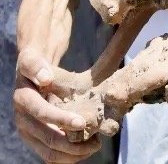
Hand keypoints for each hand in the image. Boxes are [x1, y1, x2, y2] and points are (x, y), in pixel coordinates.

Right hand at [13, 48, 99, 162]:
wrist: (32, 76)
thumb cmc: (36, 66)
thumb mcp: (33, 60)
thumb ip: (36, 65)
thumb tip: (45, 78)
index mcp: (23, 100)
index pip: (42, 113)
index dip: (61, 120)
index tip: (82, 122)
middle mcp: (23, 120)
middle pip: (47, 138)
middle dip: (72, 143)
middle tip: (97, 141)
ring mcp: (29, 133)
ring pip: (49, 153)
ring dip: (73, 153)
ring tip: (96, 145)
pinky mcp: (36, 140)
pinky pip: (51, 156)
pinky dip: (69, 157)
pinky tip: (87, 150)